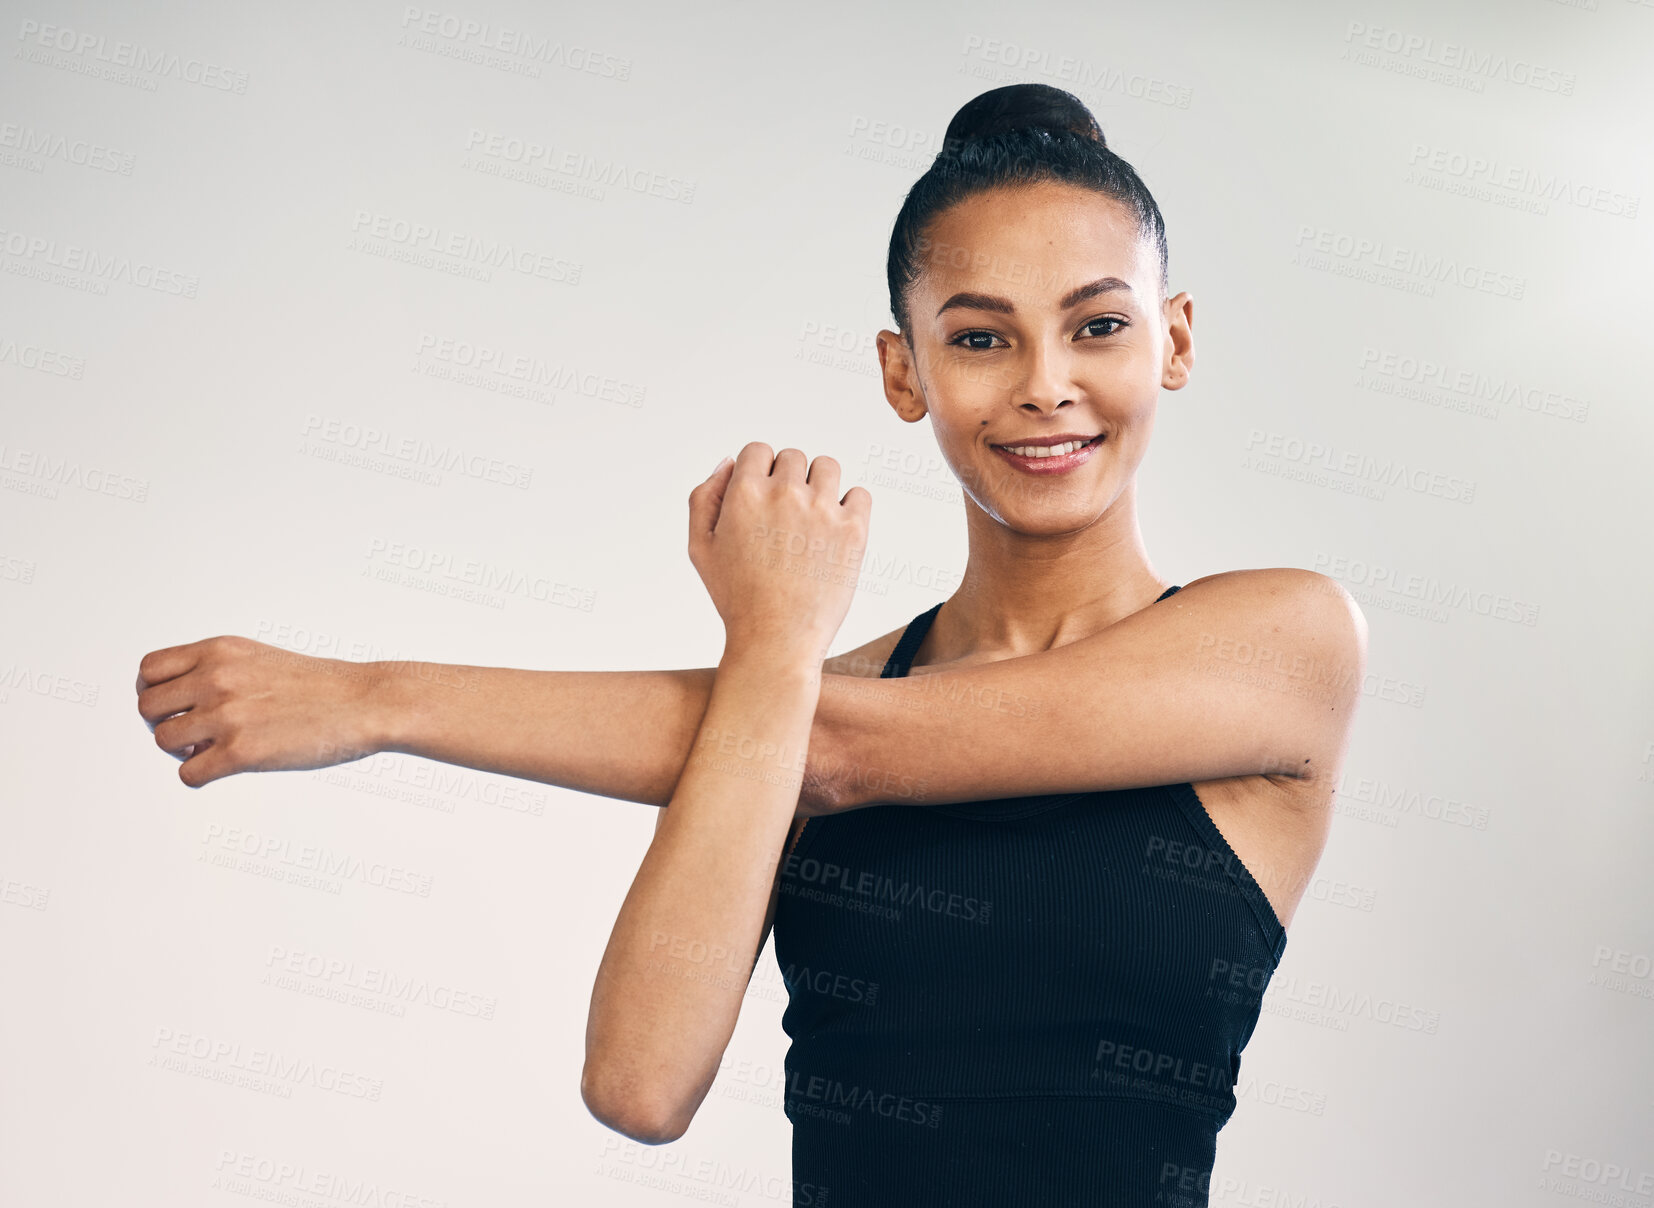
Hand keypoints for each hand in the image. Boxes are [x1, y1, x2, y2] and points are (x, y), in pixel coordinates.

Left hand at [135, 636, 386, 786]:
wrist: (365, 702)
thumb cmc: (321, 684)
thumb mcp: (259, 658)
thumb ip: (216, 670)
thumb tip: (177, 702)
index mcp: (219, 651)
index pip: (149, 670)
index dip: (153, 692)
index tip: (172, 706)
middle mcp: (216, 678)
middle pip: (148, 708)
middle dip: (165, 723)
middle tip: (192, 732)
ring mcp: (227, 716)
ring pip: (163, 741)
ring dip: (182, 751)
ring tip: (211, 749)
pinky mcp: (240, 753)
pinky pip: (188, 774)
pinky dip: (199, 775)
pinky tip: (224, 767)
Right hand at [688, 443, 871, 663]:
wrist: (776, 640)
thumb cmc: (737, 598)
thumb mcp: (700, 547)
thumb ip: (705, 496)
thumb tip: (728, 462)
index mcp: (745, 494)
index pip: (757, 450)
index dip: (759, 473)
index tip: (762, 502)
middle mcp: (784, 495)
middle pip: (793, 457)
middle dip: (788, 480)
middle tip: (785, 521)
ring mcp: (822, 510)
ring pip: (827, 466)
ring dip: (820, 486)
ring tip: (811, 521)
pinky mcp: (853, 530)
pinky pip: (859, 494)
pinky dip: (850, 507)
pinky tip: (834, 532)